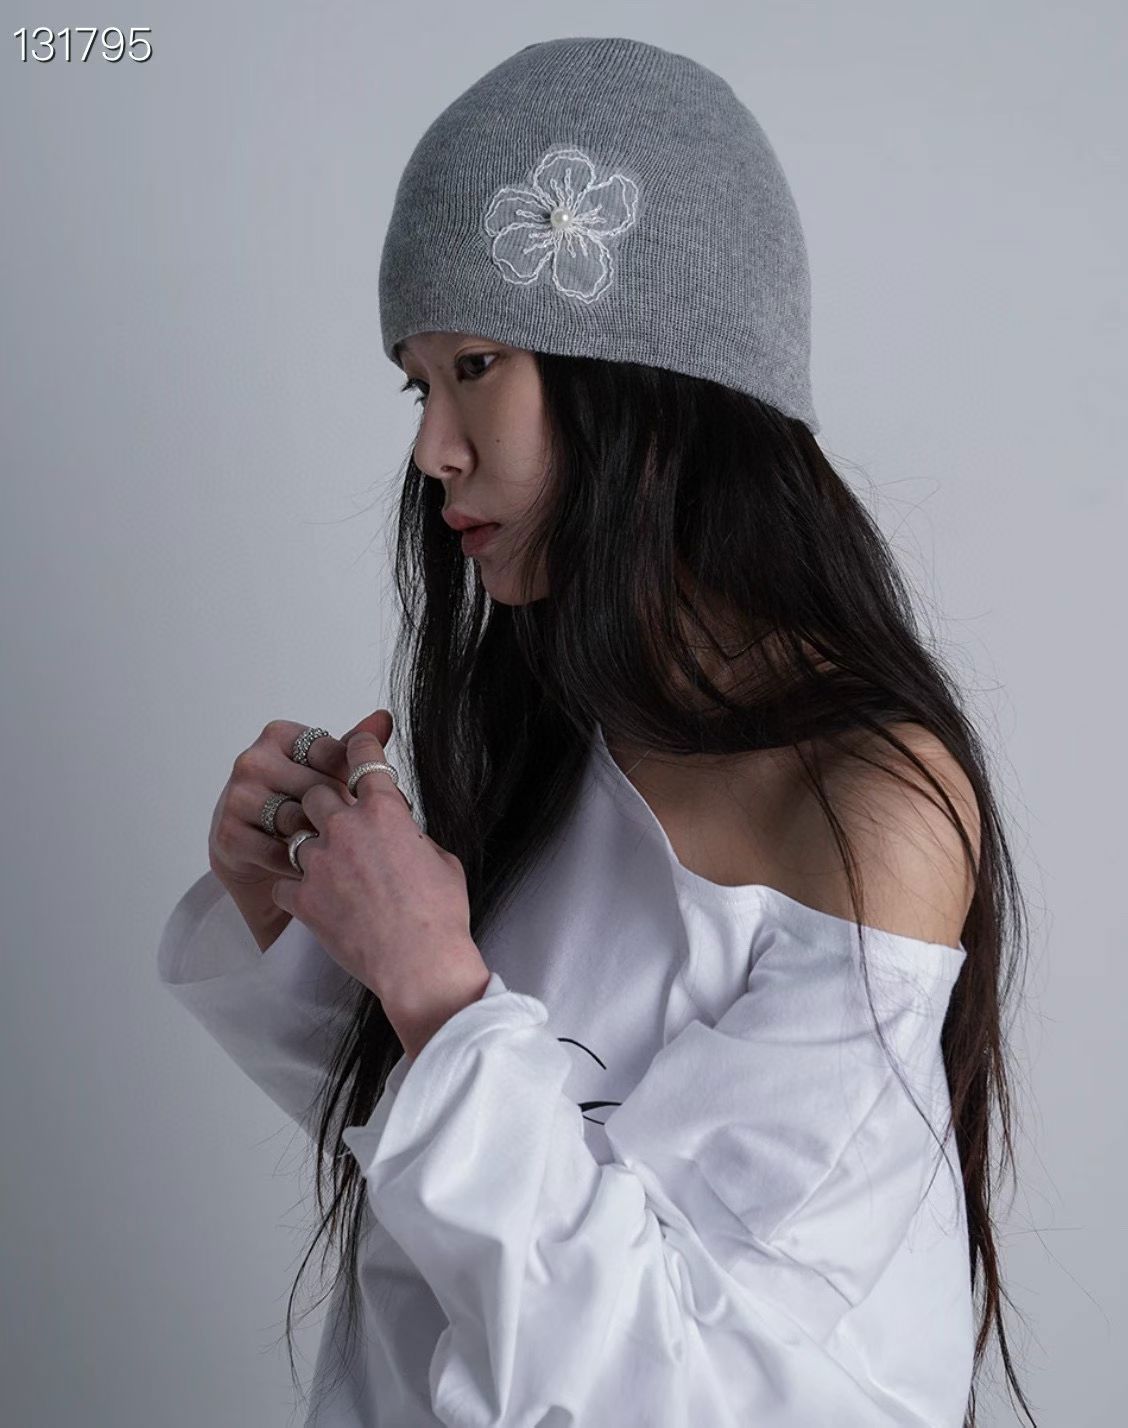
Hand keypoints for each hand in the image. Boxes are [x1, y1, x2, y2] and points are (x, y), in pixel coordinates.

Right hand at [207, 711, 395, 944]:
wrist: (257, 862)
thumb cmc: (297, 809)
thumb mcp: (327, 774)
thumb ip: (354, 747)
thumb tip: (385, 718)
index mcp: (279, 735)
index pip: (333, 753)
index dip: (358, 781)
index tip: (371, 801)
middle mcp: (253, 760)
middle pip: (319, 788)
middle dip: (345, 816)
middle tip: (364, 838)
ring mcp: (237, 796)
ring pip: (299, 819)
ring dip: (324, 842)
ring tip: (341, 855)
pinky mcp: (228, 834)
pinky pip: (278, 851)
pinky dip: (300, 865)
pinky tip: (313, 870)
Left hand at [270, 728, 487, 1041]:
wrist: (419, 963)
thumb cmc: (439, 915)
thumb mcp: (443, 860)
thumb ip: (415, 836)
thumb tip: (406, 834)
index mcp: (385, 812)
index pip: (363, 760)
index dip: (358, 747)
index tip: (355, 744)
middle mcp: (346, 828)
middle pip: (315, 792)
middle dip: (322, 802)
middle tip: (333, 819)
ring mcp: (321, 862)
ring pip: (294, 835)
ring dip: (307, 846)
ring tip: (322, 864)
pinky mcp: (304, 897)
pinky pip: (282, 882)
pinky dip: (293, 888)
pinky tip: (307, 898)